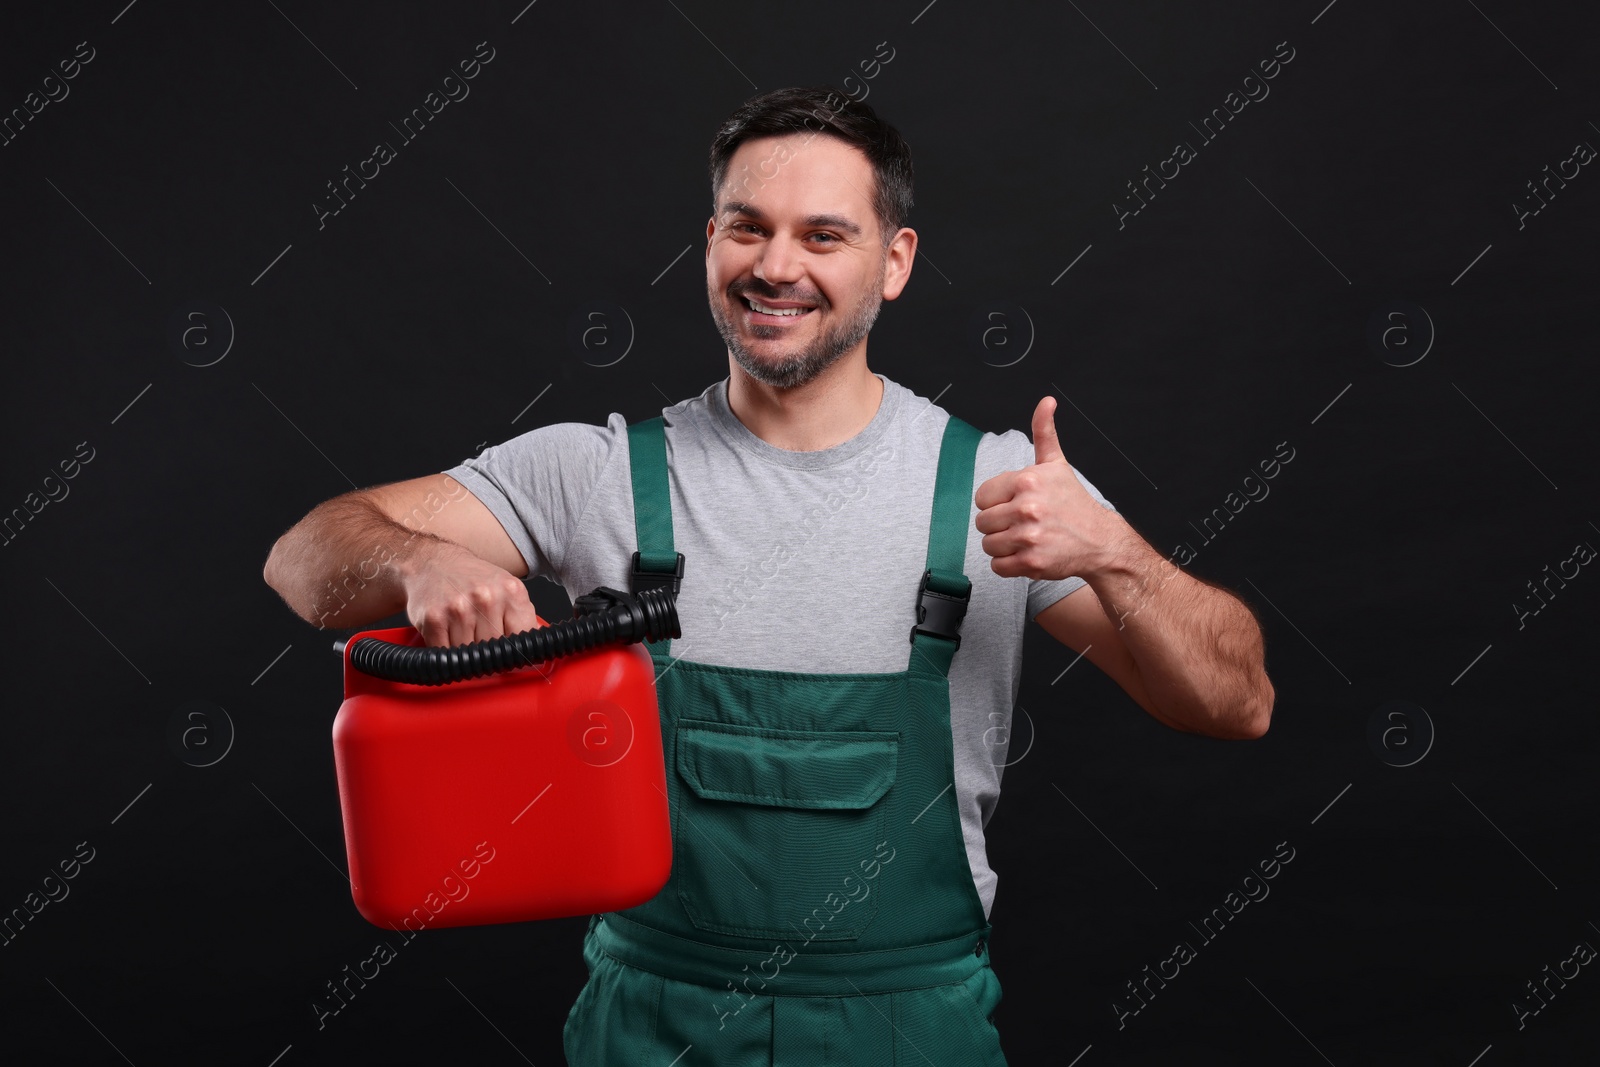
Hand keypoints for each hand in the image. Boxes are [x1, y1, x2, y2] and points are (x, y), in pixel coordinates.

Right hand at [398, 539, 543, 646]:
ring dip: (466, 655)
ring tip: (462, 636)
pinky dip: (447, 654)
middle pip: (496, 651)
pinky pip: (446, 654)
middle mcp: (486, 598)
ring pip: (471, 656)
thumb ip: (522, 618)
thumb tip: (536, 654)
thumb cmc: (472, 579)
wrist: (434, 562)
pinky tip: (447, 638)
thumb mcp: (506, 589)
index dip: (517, 655)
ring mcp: (459, 608)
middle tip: (480, 644)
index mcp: (511, 591)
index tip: (511, 660)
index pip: (523, 639)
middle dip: (489, 655)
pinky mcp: (434, 618)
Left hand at [974, 396, 1121, 580]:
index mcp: (1027, 481)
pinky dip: (1009, 564)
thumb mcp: (1056, 465)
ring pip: (988, 545)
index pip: (982, 497)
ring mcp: (1028, 537)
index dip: (996, 502)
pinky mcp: (1031, 562)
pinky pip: (997, 567)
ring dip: (1003, 546)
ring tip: (1026, 538)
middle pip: (982, 522)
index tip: (1015, 504)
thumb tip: (1046, 402)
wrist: (1099, 541)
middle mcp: (1027, 508)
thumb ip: (1044, 432)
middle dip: (999, 525)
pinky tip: (1028, 553)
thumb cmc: (1073, 503)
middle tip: (1023, 523)